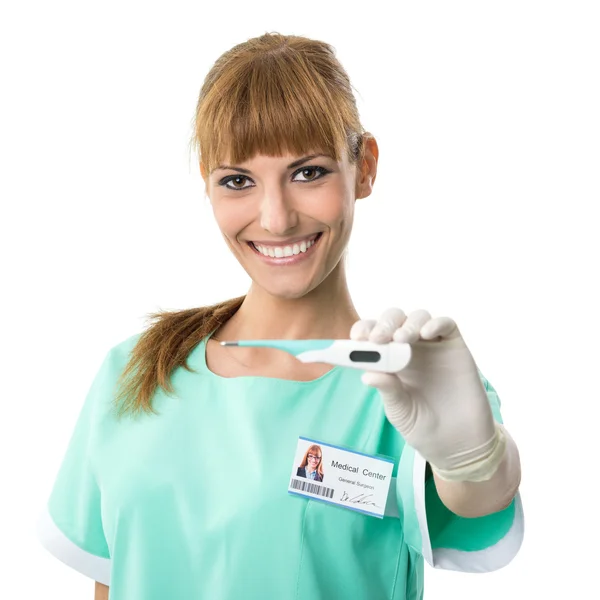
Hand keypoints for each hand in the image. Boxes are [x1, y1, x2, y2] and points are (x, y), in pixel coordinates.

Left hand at [350, 308, 503, 480]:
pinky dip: (436, 323)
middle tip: (378, 338)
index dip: (364, 330)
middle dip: (384, 324)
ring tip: (402, 339)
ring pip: (419, 317)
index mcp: (389, 360)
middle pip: (395, 320)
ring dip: (408, 323)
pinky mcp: (455, 347)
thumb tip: (367, 375)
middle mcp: (410, 348)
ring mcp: (433, 346)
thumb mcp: (399, 411)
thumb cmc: (423, 426)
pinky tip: (426, 334)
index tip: (356, 337)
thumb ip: (388, 390)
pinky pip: (447, 324)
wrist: (458, 443)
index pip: (373, 335)